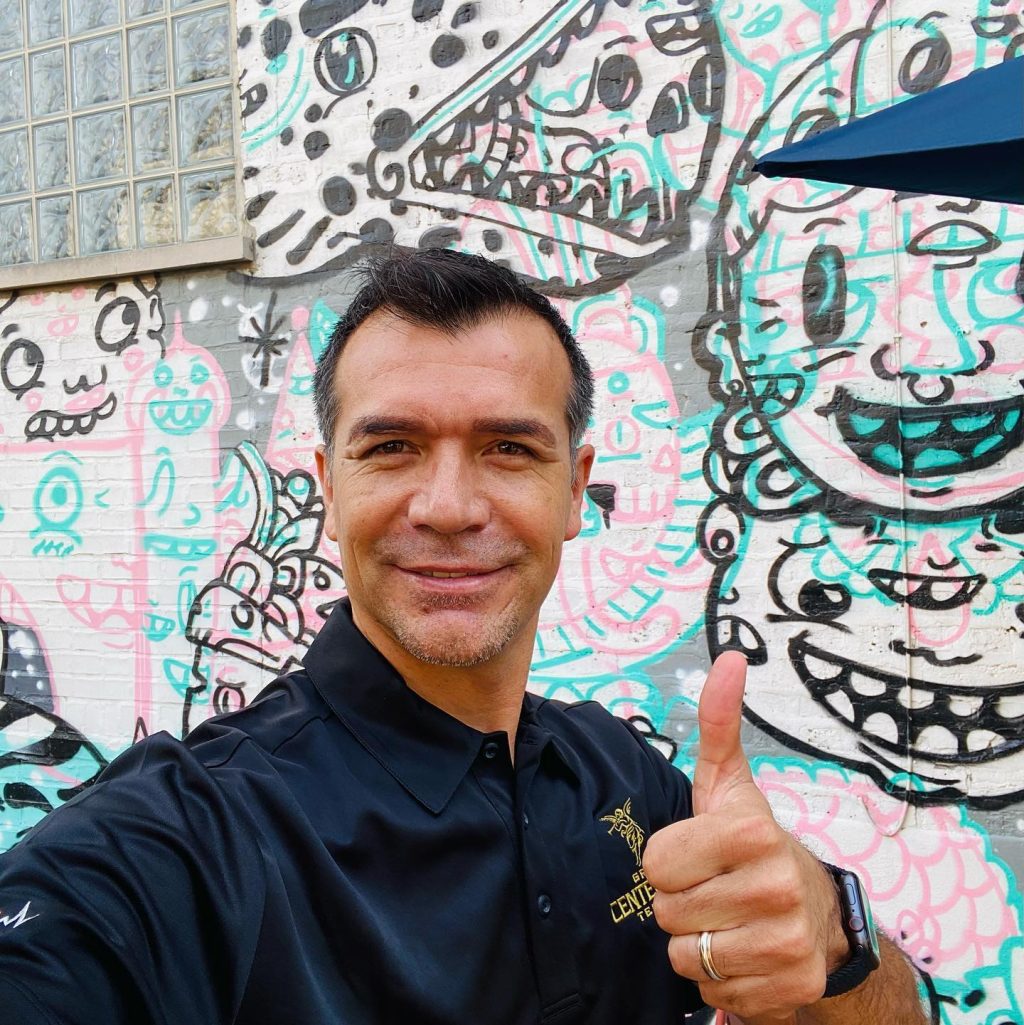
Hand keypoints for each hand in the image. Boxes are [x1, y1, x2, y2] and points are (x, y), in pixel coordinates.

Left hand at [643, 651, 847, 1021]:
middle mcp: (773, 888)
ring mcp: (786, 943)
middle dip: (681, 903)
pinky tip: (745, 951)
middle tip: (715, 888)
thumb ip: (718, 723)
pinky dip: (721, 978)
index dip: (669, 862)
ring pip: (686, 956)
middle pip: (666, 912)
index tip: (699, 855)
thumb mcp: (729, 783)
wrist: (820, 913)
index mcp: (749, 832)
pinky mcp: (790, 988)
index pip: (656, 864)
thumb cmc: (754, 843)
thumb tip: (729, 657)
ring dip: (698, 943)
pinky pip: (713, 992)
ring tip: (729, 919)